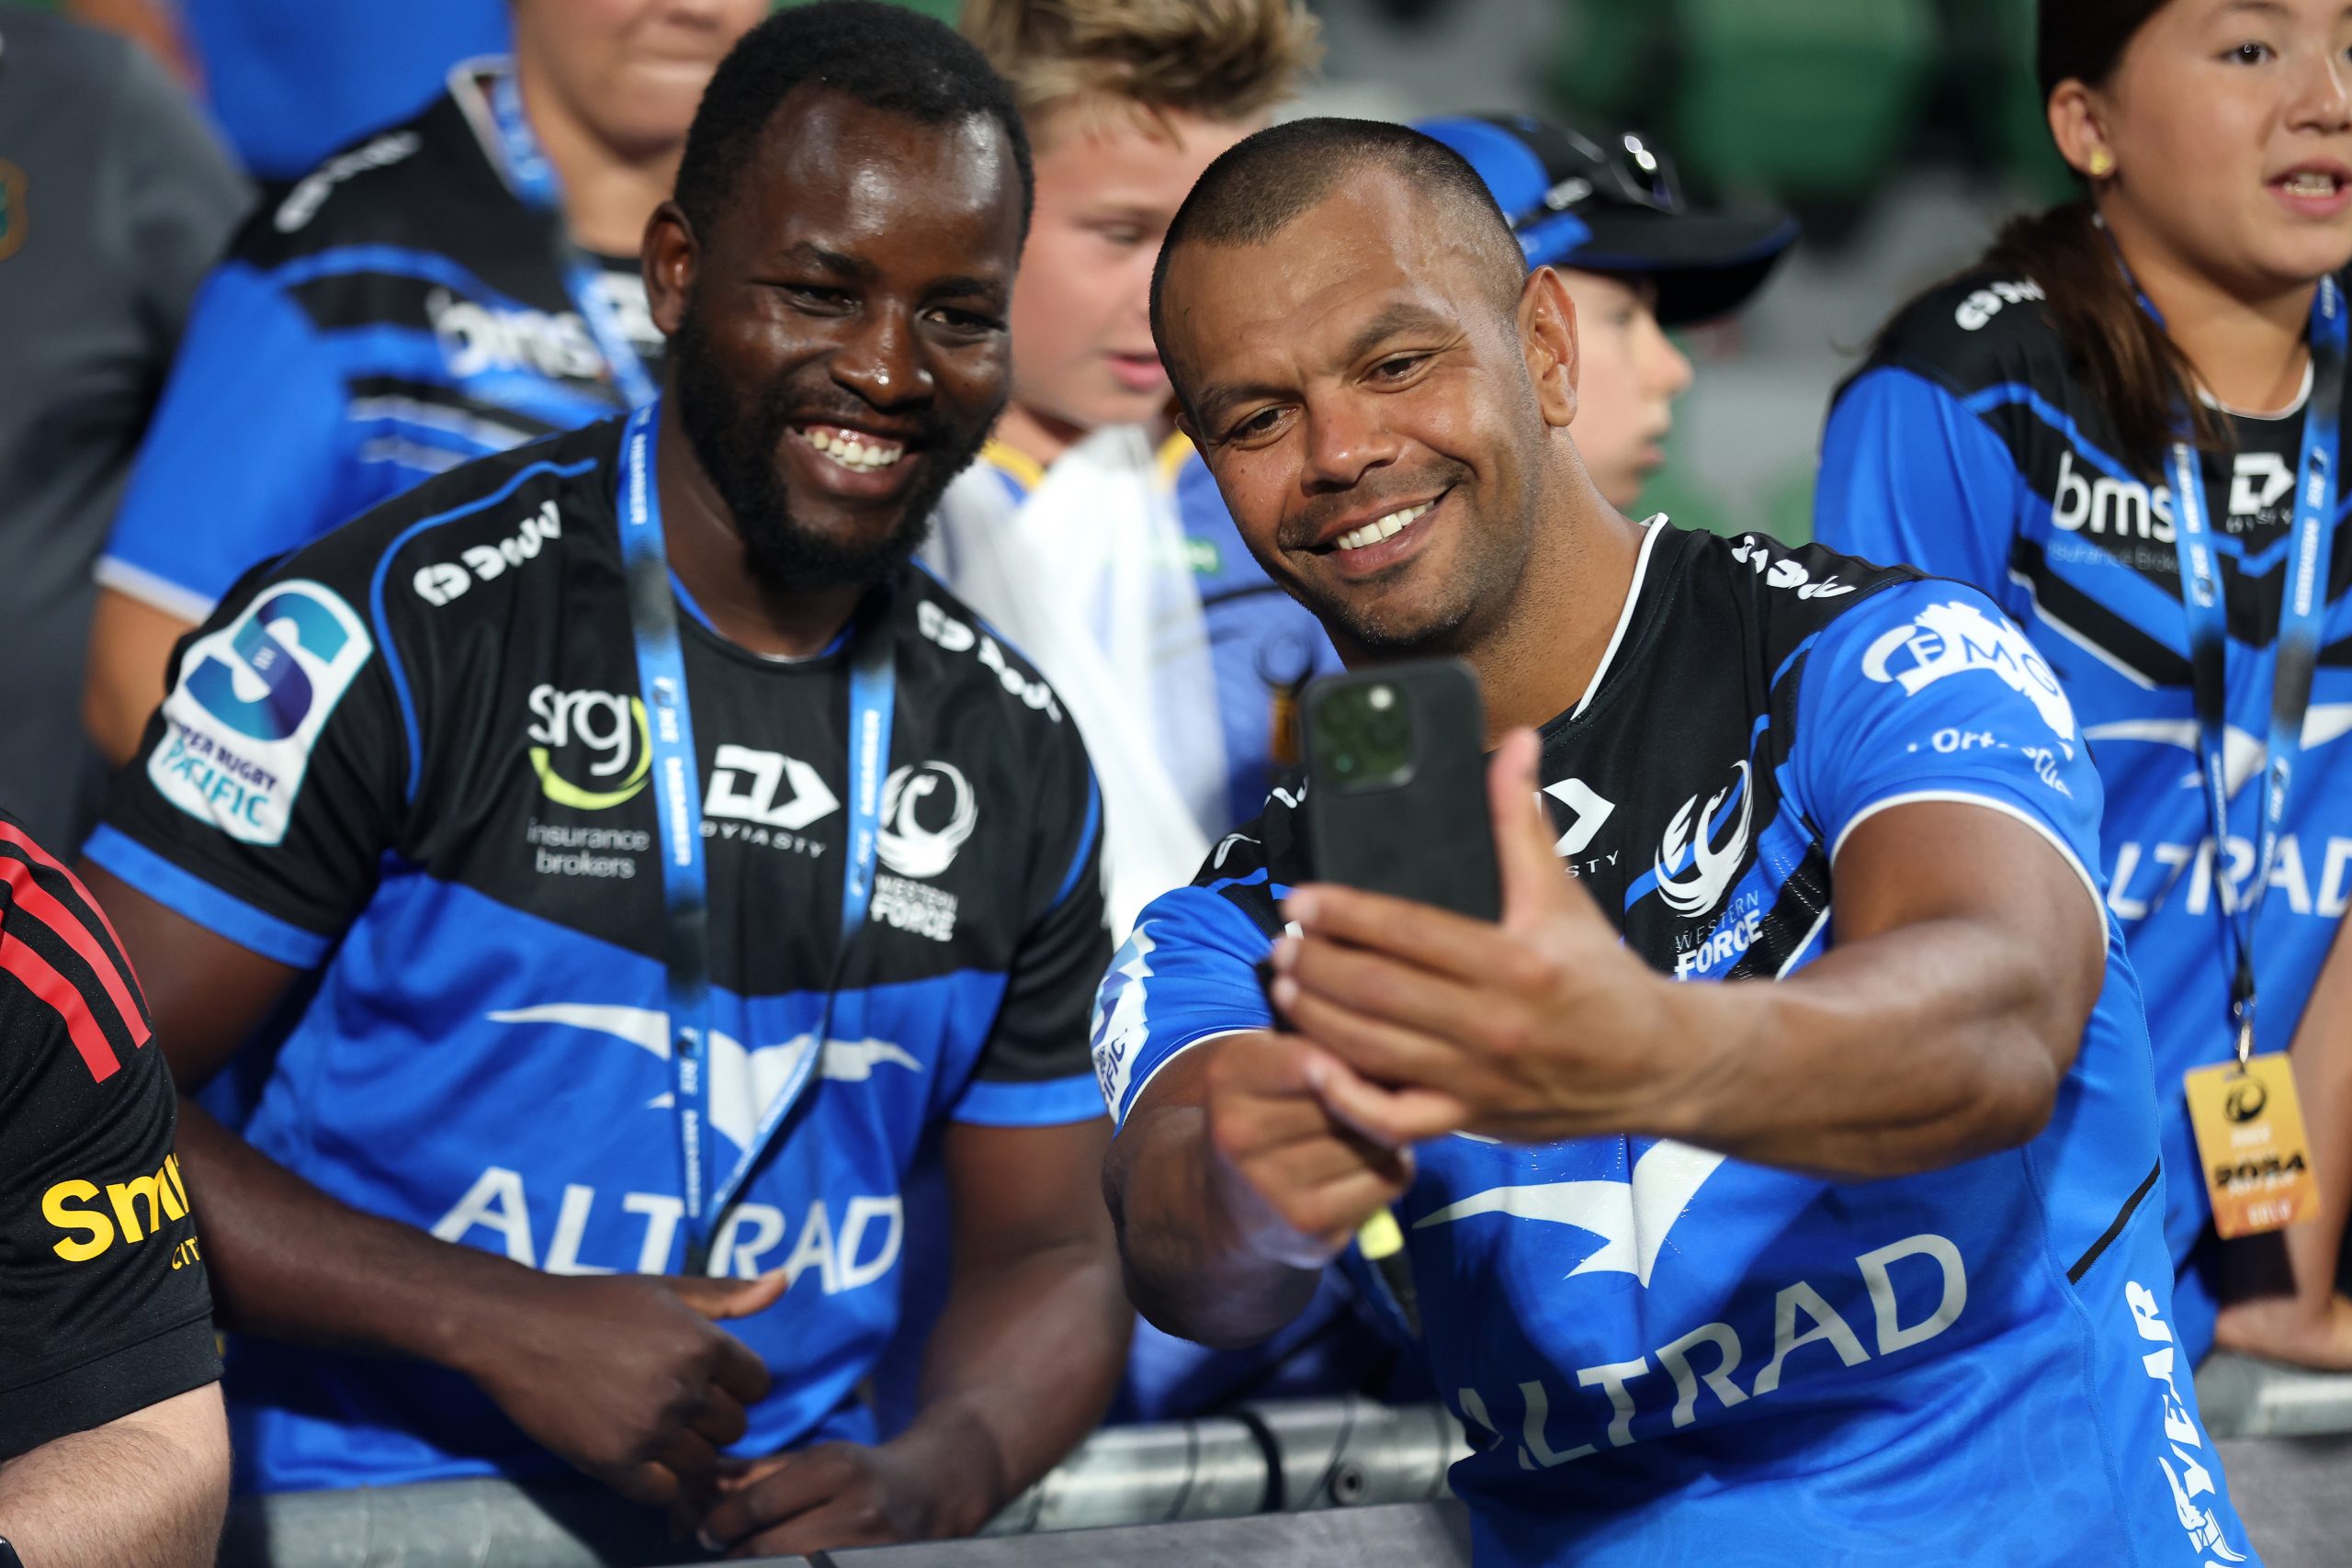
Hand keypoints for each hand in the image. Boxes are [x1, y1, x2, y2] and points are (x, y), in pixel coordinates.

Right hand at [455, 1269, 786, 1509]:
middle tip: (673, 1401)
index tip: (705, 1378)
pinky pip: (663, 1493)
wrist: (515, 1329)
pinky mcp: (614, 1462)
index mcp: (702, 1342)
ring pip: (703, 1462)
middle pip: (734, 1427)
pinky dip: (655, 1480)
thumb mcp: (666, 1289)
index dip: (735, 1383)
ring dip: (685, 1450)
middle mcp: (683, 1387)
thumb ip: (728, 1295)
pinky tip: (635, 1453)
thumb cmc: (594, 1303)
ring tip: (651, 1424)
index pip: (758, 1385)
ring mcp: (649, 1429)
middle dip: (712, 1417)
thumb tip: (784, 1281)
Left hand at [696, 1439, 952, 1558]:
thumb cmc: (861, 1474)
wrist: (932, 1491)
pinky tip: (788, 1565)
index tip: (709, 1530)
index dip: (721, 1523)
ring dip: (763, 1566)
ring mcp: (873, 1550)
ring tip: (754, 1557)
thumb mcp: (814, 1459)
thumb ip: (754, 1475)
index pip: (758, 1505)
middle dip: (737, 1554)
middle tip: (725, 1551)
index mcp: (838, 1469)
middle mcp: (859, 1511)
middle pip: (769, 1548)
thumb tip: (695, 1488)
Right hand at [1201, 1031, 1417, 1269]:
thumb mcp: (1271, 1059)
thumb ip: (1322, 1044)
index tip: (1357, 1062)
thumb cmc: (1268, 1111)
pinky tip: (1361, 1168)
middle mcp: (1241, 1135)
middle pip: (1353, 1100)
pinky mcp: (1310, 1227)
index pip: (1316, 1058)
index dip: (1352, 1058)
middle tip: (1364, 1098)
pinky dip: (1391, 1170)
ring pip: (1380, 1141)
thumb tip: (1399, 1059)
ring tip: (1358, 1134)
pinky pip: (1389, 1180)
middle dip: (1374, 1095)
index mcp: (1230, 1076)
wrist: (1229, 1201)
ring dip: (1386, 1134)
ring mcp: (1272, 1188)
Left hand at [1269, 728, 1706, 1146]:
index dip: (1343, 914)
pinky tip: (1315, 1066)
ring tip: (1284, 989)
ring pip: (1372, 1052)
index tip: (1300, 900)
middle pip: (1376, 992)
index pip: (1408, 931)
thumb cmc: (1602, 975)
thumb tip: (1516, 742)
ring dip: (1314, 1020)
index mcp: (1513, 960)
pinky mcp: (1471, 1119)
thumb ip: (1523, 820)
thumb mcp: (1562, 894)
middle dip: (1315, 966)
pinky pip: (1394, 1121)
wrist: (1657, 1065)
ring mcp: (1477, 1078)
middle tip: (1282, 945)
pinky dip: (1347, 1100)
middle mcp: (1491, 1022)